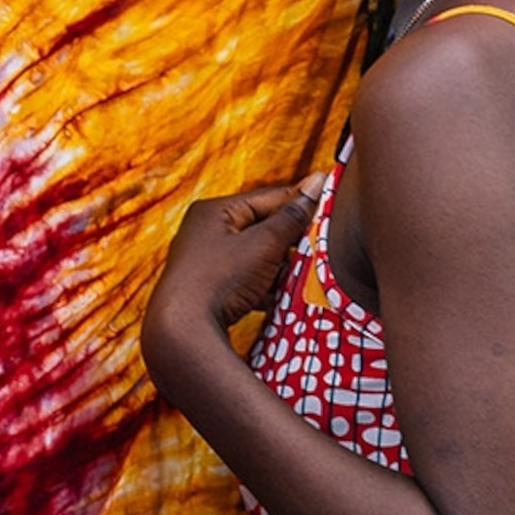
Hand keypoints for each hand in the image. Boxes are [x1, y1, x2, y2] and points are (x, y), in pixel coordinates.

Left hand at [142, 176, 322, 392]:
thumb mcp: (264, 244)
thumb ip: (292, 216)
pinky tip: (281, 297)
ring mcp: (205, 262)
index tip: (331, 207)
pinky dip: (264, 286)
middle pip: (262, 228)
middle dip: (290, 241)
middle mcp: (205, 232)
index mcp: (214, 211)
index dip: (301, 203)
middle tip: (320, 249)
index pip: (269, 198)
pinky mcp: (209, 290)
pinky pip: (246, 280)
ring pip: (256, 257)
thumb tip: (317, 181)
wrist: (183, 333)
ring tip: (303, 276)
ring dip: (280, 267)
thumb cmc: (220, 280)